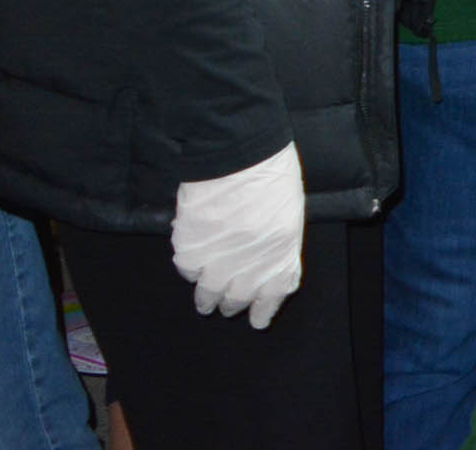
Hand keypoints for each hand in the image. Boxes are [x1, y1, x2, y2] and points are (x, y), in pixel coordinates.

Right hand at [170, 143, 305, 328]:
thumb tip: (267, 261)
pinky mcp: (190, 250)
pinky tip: (192, 265)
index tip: (257, 321)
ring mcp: (218, 260)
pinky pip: (187, 269)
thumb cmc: (271, 172)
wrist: (238, 154)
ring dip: (206, 299)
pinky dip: (189, 269)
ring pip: (208, 293)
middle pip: (238, 298)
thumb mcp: (288, 210)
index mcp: (282, 252)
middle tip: (225, 307)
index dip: (265, 309)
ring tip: (204, 303)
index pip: (275, 292)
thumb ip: (278, 241)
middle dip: (232, 304)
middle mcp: (250, 264)